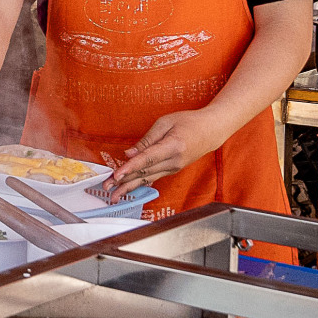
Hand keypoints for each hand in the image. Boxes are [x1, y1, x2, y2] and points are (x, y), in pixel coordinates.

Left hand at [109, 109, 232, 194]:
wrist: (211, 131)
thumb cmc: (189, 122)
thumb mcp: (165, 123)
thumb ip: (147, 140)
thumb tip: (129, 154)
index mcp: (172, 147)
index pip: (147, 160)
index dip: (130, 168)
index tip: (116, 175)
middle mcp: (173, 162)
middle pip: (145, 174)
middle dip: (123, 182)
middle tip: (106, 188)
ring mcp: (173, 168)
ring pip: (147, 179)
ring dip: (129, 187)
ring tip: (114, 195)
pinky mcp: (172, 170)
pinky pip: (153, 178)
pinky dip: (139, 184)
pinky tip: (128, 190)